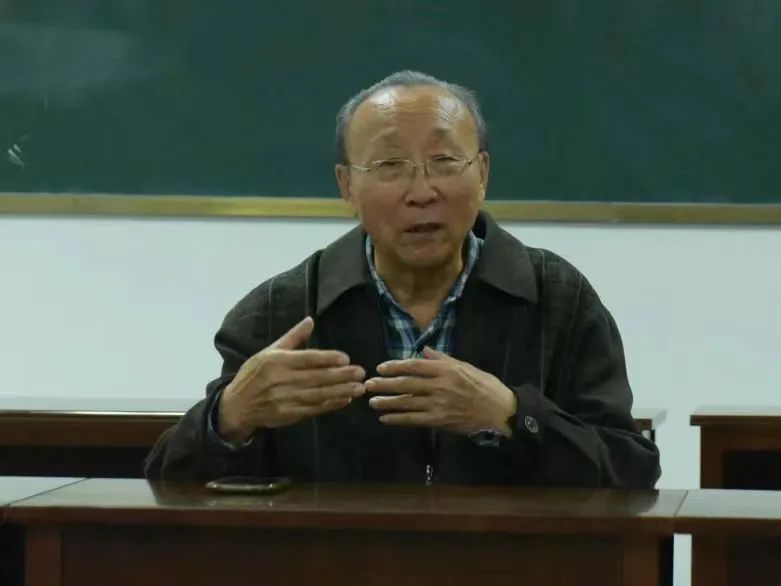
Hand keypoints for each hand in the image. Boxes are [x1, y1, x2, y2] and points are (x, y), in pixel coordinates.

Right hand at [218, 317, 365, 442]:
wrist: (237, 406)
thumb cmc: (255, 374)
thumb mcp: (269, 351)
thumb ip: (293, 337)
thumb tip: (311, 320)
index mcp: (276, 361)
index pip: (306, 358)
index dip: (327, 359)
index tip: (346, 358)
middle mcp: (281, 380)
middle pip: (316, 378)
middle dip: (341, 376)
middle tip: (361, 373)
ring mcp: (285, 399)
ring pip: (318, 395)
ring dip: (340, 392)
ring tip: (359, 388)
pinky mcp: (288, 415)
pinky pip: (313, 410)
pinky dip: (330, 405)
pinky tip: (345, 400)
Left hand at [365, 347, 516, 436]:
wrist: (499, 410)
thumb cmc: (484, 385)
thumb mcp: (465, 366)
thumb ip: (442, 359)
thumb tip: (424, 350)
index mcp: (446, 369)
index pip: (414, 366)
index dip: (395, 366)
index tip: (381, 368)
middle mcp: (440, 386)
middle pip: (406, 384)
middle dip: (385, 384)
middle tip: (368, 385)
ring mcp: (439, 404)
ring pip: (407, 402)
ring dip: (387, 402)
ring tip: (372, 402)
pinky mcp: (439, 421)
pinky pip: (414, 419)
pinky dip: (398, 418)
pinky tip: (386, 418)